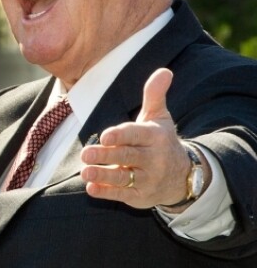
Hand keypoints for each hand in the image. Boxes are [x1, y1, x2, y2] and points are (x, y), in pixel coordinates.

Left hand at [80, 68, 197, 209]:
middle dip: (106, 155)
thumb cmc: (161, 141)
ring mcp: (148, 179)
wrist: (182, 176)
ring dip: (103, 175)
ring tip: (85, 172)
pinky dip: (107, 192)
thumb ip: (154, 96)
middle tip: (85, 153)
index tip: (105, 136)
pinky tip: (91, 188)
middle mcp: (153, 158)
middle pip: (127, 156)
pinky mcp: (141, 196)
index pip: (136, 135)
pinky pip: (122, 194)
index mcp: (155, 137)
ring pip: (124, 178)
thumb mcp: (159, 118)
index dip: (121, 135)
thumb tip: (164, 71)